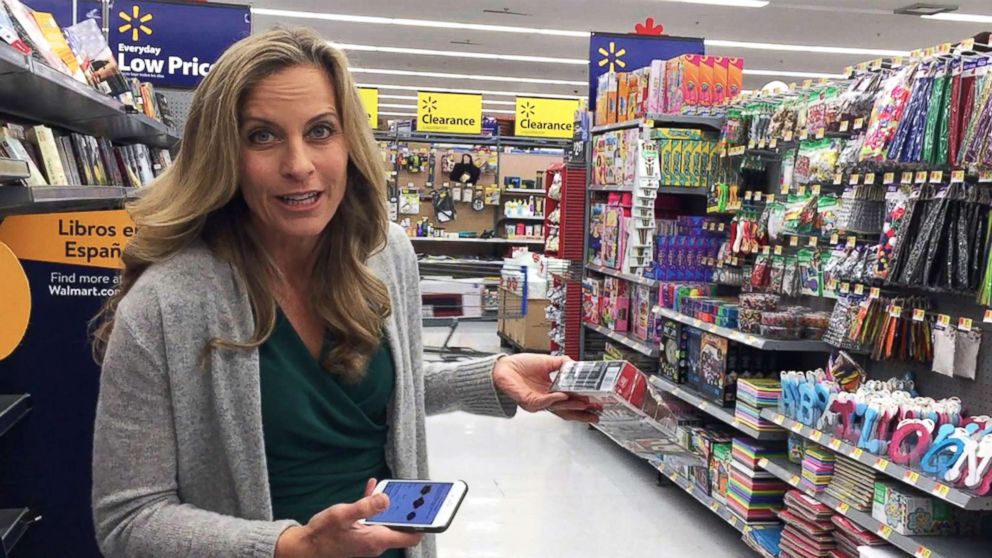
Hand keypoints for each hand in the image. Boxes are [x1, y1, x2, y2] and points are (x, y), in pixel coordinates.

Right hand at [275, 478, 422, 557]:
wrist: (304, 548)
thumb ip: (365, 507)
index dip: (424, 524)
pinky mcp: (361, 534)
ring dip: (392, 505)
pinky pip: (374, 518)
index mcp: (376, 539)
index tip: (432, 509)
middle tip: (417, 492)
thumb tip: (387, 498)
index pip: (411, 536)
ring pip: (388, 520)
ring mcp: (369, 539)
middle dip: (410, 509)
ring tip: (395, 485)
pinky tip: (372, 488)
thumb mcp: (342, 515)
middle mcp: (376, 542)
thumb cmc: (322, 534)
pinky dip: (375, 504)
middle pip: (402, 527)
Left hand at [492, 354, 598, 422]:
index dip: (583, 404)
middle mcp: (546, 400)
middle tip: (596, 413)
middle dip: (582, 414)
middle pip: (567, 411)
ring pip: (557, 408)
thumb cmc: (519, 366)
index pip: (570, 402)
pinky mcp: (528, 401)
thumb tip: (576, 364)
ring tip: (584, 403)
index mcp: (551, 392)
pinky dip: (553, 399)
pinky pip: (543, 402)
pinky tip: (562, 395)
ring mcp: (538, 402)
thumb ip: (562, 364)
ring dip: (571, 406)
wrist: (502, 367)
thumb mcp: (547, 362)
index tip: (596, 403)